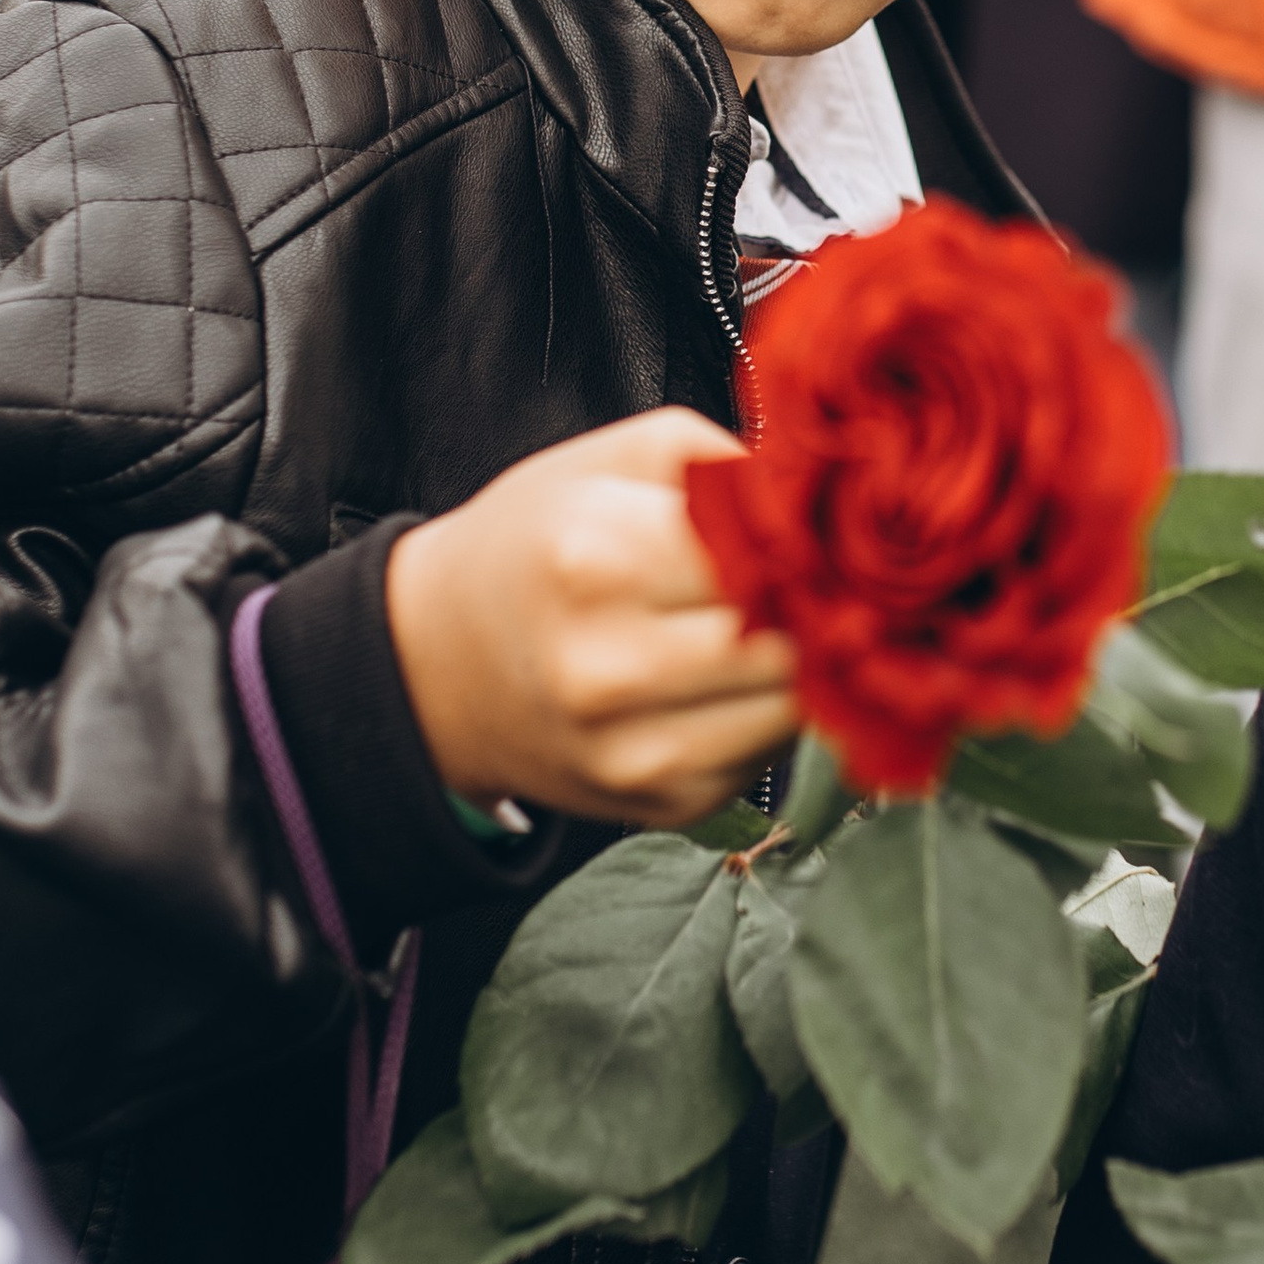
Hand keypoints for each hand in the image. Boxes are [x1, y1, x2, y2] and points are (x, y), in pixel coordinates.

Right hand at [386, 409, 798, 828]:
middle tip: (821, 576)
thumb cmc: (537, 541)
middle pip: (784, 638)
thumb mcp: (611, 459)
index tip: (817, 530)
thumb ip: (719, 461)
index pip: (761, 553)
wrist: (443, 661)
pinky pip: (768, 756)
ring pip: (791, 706)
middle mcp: (608, 665)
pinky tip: (743, 677)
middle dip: (816, 606)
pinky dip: (774, 714)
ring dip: (809, 665)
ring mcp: (633, 750)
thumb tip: (819, 494)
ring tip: (789, 624)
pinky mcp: (663, 803)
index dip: (805, 540)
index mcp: (594, 555)